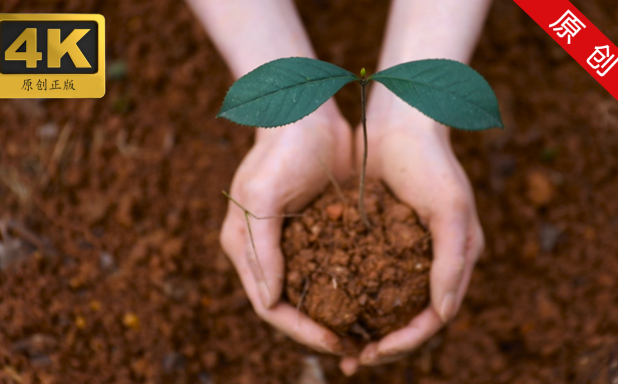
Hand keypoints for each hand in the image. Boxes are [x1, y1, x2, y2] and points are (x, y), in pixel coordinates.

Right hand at [220, 103, 352, 353]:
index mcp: (245, 248)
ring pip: (311, 295)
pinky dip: (347, 290)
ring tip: (365, 334)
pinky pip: (330, 270)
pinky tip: (372, 301)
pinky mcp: (316, 232)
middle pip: (290, 308)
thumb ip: (261, 249)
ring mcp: (291, 244)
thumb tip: (270, 302)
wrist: (307, 114)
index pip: (270, 307)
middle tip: (354, 348)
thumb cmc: (281, 150)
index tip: (333, 341)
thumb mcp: (263, 196)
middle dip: (318, 331)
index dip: (300, 330)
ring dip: (334, 317)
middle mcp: (265, 253)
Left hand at [340, 105, 484, 374]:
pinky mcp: (380, 237)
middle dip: (383, 344)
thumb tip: (443, 315)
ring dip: (364, 326)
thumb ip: (452, 261)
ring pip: (385, 302)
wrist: (400, 120)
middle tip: (350, 359)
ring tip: (336, 343)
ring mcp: (406, 250)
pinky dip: (351, 295)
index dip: (406, 342)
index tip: (374, 353)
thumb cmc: (431, 161)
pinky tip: (327, 305)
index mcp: (456, 260)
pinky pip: (367, 275)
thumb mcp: (449, 208)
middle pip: (409, 318)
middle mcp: (432, 261)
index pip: (433, 318)